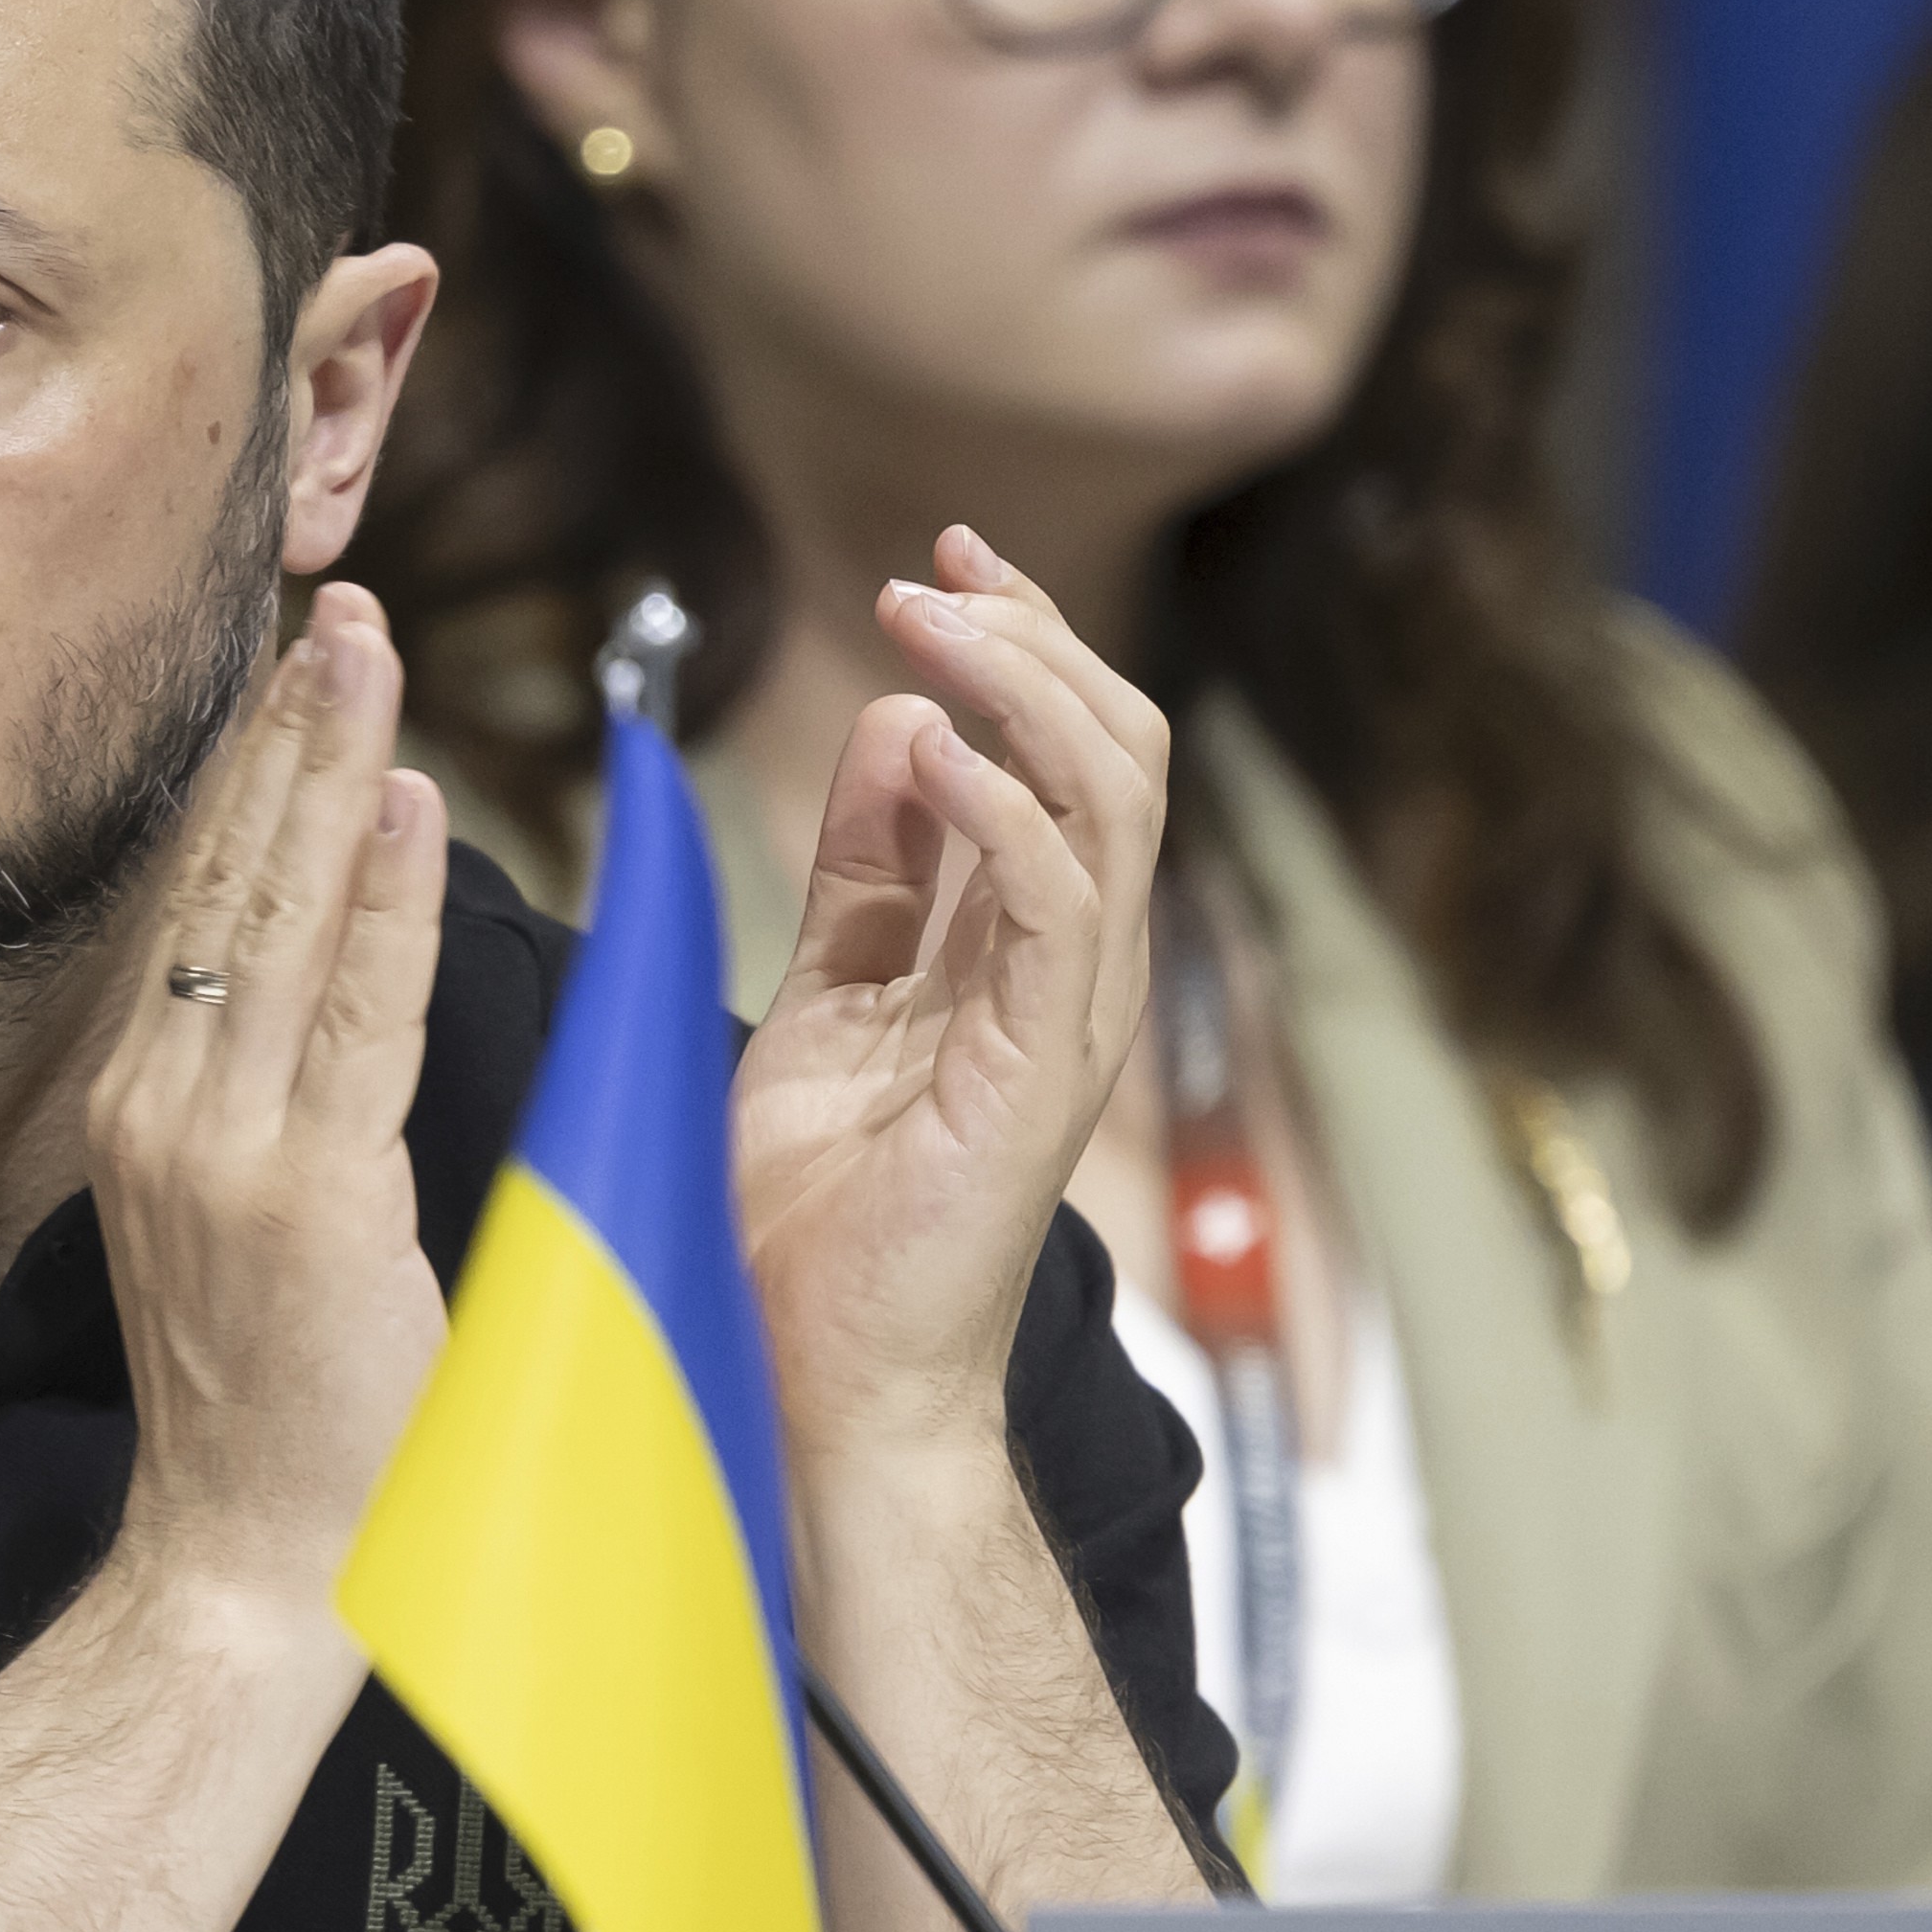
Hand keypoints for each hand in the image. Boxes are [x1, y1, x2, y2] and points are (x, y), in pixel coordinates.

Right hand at [85, 582, 454, 1619]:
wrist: (236, 1573)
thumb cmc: (278, 1423)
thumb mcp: (249, 1235)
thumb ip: (275, 1114)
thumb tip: (324, 1005)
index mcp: (152, 1109)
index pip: (209, 903)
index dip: (253, 776)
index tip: (299, 670)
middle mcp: (164, 1106)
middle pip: (230, 876)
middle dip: (288, 730)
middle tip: (339, 604)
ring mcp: (220, 1148)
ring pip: (285, 917)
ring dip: (332, 770)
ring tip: (368, 650)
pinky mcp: (302, 1196)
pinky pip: (356, 1013)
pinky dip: (383, 901)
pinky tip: (406, 799)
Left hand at [730, 525, 1167, 1470]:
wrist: (816, 1369)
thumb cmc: (816, 1211)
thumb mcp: (825, 995)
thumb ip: (868, 871)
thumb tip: (890, 720)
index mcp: (1026, 947)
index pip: (1065, 757)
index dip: (1015, 648)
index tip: (936, 562)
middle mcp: (1071, 971)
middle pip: (1115, 753)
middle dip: (1032, 640)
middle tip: (931, 569)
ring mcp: (1068, 1020)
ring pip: (1111, 802)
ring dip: (1021, 690)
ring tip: (925, 620)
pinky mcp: (1039, 1073)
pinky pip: (1059, 906)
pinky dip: (1001, 811)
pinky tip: (930, 748)